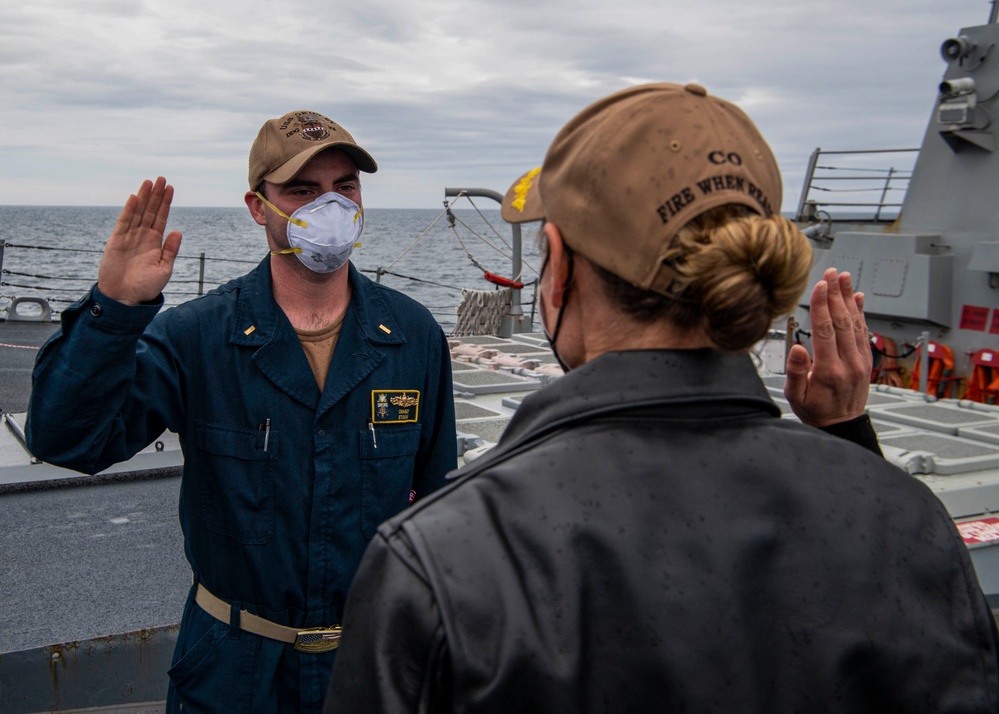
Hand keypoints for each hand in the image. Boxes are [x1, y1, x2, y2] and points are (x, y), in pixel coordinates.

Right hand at [97, 177, 182, 304]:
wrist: (126, 298)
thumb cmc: (146, 286)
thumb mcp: (164, 268)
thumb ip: (170, 250)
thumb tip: (178, 230)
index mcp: (155, 242)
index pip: (161, 218)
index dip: (166, 203)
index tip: (170, 188)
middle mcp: (142, 236)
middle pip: (150, 211)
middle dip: (156, 195)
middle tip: (162, 178)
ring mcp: (129, 237)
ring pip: (138, 213)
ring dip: (144, 197)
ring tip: (150, 182)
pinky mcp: (116, 241)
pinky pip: (124, 222)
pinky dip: (129, 210)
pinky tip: (135, 198)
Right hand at [784, 268, 871, 427]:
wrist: (842, 426)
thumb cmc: (816, 411)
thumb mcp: (795, 396)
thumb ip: (795, 372)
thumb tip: (797, 347)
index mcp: (828, 370)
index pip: (825, 330)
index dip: (822, 305)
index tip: (820, 286)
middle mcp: (848, 363)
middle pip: (842, 321)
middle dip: (836, 294)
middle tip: (832, 274)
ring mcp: (860, 361)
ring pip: (855, 323)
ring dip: (849, 298)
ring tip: (844, 278)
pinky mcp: (866, 360)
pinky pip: (863, 332)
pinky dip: (861, 312)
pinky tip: (858, 298)